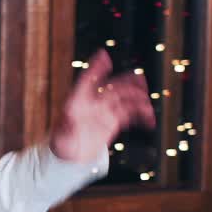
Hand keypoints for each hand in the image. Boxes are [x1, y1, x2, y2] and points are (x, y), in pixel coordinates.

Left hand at [49, 48, 155, 162]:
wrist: (72, 155)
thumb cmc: (63, 144)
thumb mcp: (62, 139)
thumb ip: (66, 128)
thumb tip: (68, 119)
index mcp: (77, 102)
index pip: (86, 80)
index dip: (95, 68)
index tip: (103, 56)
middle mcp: (93, 103)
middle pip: (112, 87)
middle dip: (127, 81)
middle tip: (140, 79)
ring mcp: (105, 110)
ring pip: (125, 98)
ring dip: (138, 99)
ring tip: (147, 108)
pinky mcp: (113, 120)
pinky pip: (130, 114)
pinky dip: (141, 115)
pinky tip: (149, 120)